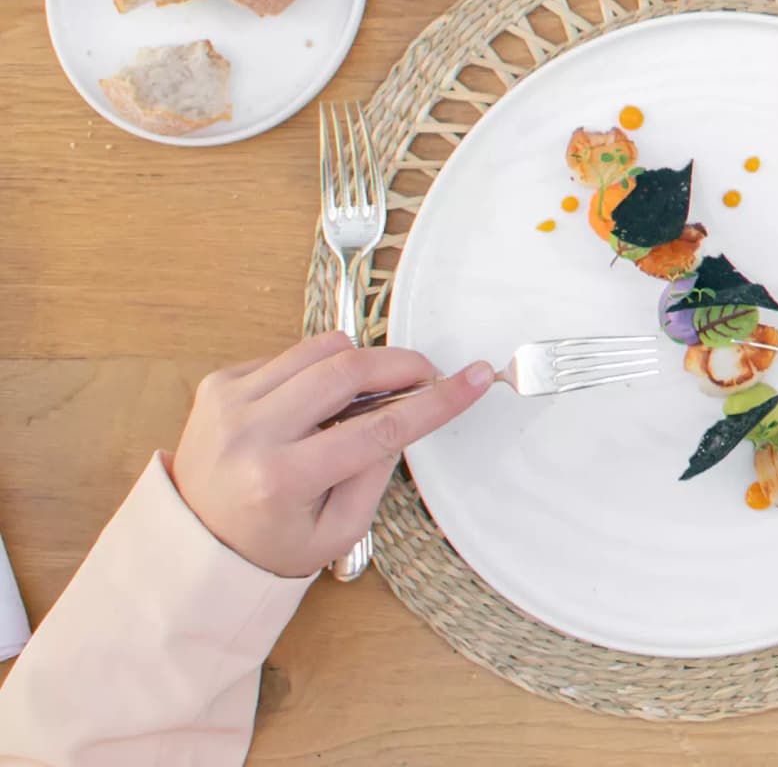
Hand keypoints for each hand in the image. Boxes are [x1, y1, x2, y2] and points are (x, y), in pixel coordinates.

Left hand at [164, 334, 495, 577]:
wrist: (189, 543)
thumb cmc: (267, 546)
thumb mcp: (337, 532)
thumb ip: (376, 473)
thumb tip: (406, 413)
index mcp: (282, 480)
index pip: (378, 428)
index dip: (435, 401)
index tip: (472, 379)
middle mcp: (250, 434)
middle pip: (348, 369)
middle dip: (402, 364)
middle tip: (426, 375)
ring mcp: (229, 402)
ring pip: (321, 348)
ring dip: (358, 363)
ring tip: (364, 396)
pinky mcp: (218, 384)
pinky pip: (290, 355)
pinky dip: (316, 372)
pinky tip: (312, 406)